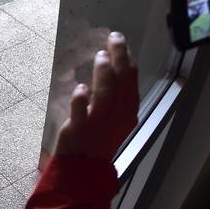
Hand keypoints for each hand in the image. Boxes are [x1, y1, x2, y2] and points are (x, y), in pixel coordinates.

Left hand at [54, 32, 138, 159]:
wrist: (84, 169)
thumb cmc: (99, 138)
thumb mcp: (115, 117)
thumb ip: (116, 93)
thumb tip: (113, 64)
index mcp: (127, 112)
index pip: (131, 82)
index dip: (127, 60)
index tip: (121, 42)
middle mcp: (116, 117)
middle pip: (122, 83)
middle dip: (120, 58)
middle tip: (114, 39)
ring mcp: (97, 124)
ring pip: (105, 96)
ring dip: (103, 74)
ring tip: (100, 56)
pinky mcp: (78, 132)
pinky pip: (81, 115)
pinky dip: (81, 101)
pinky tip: (81, 88)